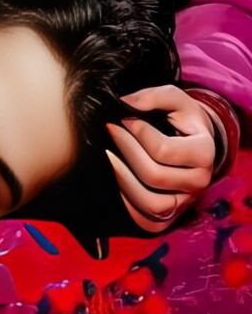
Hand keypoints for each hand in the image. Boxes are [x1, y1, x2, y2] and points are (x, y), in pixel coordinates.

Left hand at [105, 84, 216, 233]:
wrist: (193, 142)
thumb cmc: (181, 118)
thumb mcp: (175, 98)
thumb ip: (153, 96)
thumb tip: (125, 103)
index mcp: (206, 152)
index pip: (164, 150)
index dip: (138, 132)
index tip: (123, 118)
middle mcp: (200, 182)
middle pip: (154, 175)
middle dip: (126, 150)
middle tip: (111, 130)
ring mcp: (186, 202)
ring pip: (150, 203)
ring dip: (123, 178)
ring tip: (108, 155)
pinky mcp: (170, 216)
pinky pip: (145, 217)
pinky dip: (126, 199)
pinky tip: (115, 175)